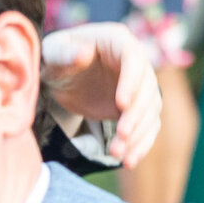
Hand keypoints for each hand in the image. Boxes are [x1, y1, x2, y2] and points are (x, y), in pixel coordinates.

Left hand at [41, 22, 161, 165]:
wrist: (61, 79)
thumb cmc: (56, 60)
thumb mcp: (53, 53)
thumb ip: (65, 52)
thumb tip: (83, 52)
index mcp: (118, 41)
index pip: (134, 59)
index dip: (131, 81)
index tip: (121, 104)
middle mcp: (136, 63)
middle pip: (147, 89)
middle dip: (137, 114)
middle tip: (121, 134)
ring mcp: (140, 87)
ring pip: (150, 111)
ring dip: (138, 134)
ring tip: (119, 153)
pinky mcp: (137, 109)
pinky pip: (146, 127)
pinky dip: (140, 144)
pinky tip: (129, 161)